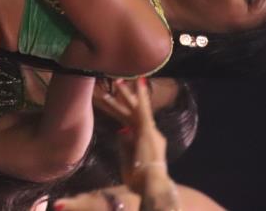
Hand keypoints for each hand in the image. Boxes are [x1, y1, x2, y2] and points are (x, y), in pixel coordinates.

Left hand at [109, 78, 169, 194]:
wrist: (153, 185)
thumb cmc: (140, 181)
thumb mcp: (127, 163)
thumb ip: (124, 147)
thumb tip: (121, 131)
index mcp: (144, 142)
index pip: (130, 122)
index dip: (120, 112)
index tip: (112, 102)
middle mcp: (150, 134)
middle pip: (132, 112)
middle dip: (124, 99)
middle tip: (116, 83)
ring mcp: (150, 131)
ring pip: (136, 107)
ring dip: (127, 94)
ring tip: (118, 80)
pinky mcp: (149, 130)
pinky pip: (144, 108)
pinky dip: (141, 95)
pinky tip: (139, 81)